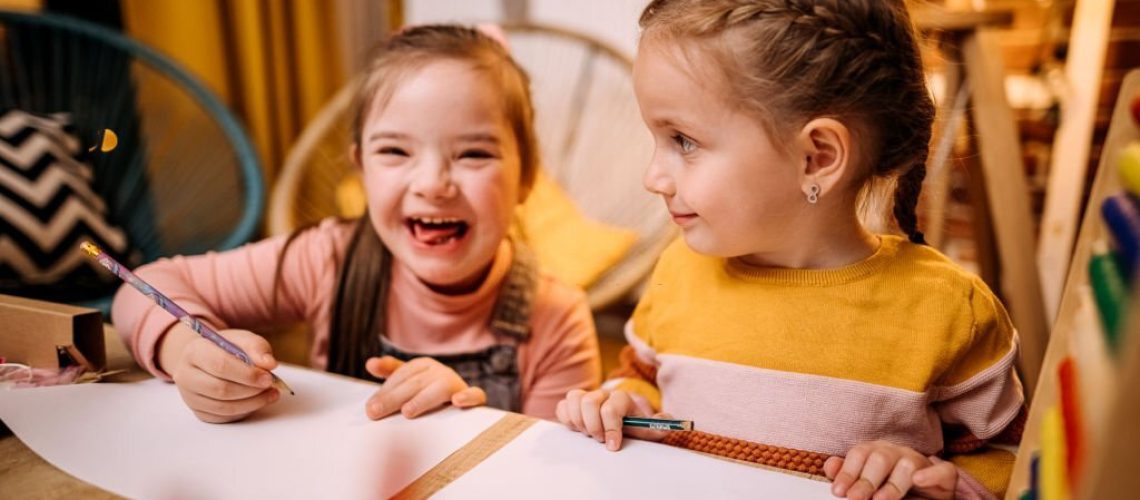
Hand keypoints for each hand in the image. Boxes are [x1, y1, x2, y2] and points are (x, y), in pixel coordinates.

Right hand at [157, 324, 279, 423]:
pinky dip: (244, 411)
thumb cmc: (227, 348)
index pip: (220, 365)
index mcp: (194, 351)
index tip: (268, 377)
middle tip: (271, 386)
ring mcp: (189, 396)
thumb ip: (257, 347)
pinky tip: (257, 401)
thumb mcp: (242, 339)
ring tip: (270, 394)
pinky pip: (223, 417)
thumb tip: (269, 364)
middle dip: (251, 390)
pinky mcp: (198, 412)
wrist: (208, 359)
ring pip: (223, 407)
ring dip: (252, 403)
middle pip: (220, 389)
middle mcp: (185, 375)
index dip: (247, 374)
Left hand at [363, 356, 485, 418]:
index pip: (402, 376)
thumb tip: (370, 363)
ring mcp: (457, 384)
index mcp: (424, 365)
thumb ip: (390, 372)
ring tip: (407, 411)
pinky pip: (476, 395)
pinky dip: (468, 397)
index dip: (386, 390)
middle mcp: (440, 372)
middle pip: (415, 384)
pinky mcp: (474, 398)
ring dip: (423, 400)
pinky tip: (457, 401)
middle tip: (375, 413)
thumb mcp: (408, 380)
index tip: (371, 407)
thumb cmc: (429, 391)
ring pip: (440, 390)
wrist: (463, 400)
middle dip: (394, 398)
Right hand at [554, 389, 670, 450]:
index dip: (611, 427)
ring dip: (579, 421)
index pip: (612, 406)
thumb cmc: (632, 428)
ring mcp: (586, 397)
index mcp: (622, 399)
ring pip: (574, 398)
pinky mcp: (572, 404)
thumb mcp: (646, 430)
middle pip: (590, 400)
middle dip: (593, 425)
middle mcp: (603, 394)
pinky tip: (577, 430)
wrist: (620, 425)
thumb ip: (657, 427)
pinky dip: (567, 419)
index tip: (613, 446)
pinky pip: (562, 406)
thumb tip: (668, 420)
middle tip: (599, 439)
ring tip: (588, 434)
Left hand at [824, 440, 956, 498]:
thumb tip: (830, 467)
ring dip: (892, 485)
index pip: (859, 455)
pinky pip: (943, 470)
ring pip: (907, 464)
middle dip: (866, 480)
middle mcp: (896, 453)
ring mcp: (920, 462)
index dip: (848, 472)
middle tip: (855, 499)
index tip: (838, 491)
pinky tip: (919, 480)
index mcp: (875, 452)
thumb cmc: (889, 489)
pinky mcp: (944, 476)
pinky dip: (931, 474)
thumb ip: (848, 475)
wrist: (924, 497)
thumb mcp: (866, 484)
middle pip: (879, 458)